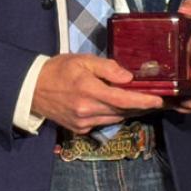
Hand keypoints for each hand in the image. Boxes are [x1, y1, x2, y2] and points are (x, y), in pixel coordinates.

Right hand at [32, 53, 162, 134]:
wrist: (32, 89)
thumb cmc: (59, 69)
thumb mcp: (82, 60)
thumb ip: (107, 68)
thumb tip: (128, 78)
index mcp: (88, 90)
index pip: (123, 100)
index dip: (143, 101)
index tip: (159, 100)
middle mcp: (87, 110)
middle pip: (122, 111)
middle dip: (141, 106)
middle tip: (158, 100)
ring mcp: (83, 123)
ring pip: (115, 119)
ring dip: (130, 112)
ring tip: (143, 103)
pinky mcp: (79, 129)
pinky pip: (104, 123)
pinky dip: (114, 115)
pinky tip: (119, 108)